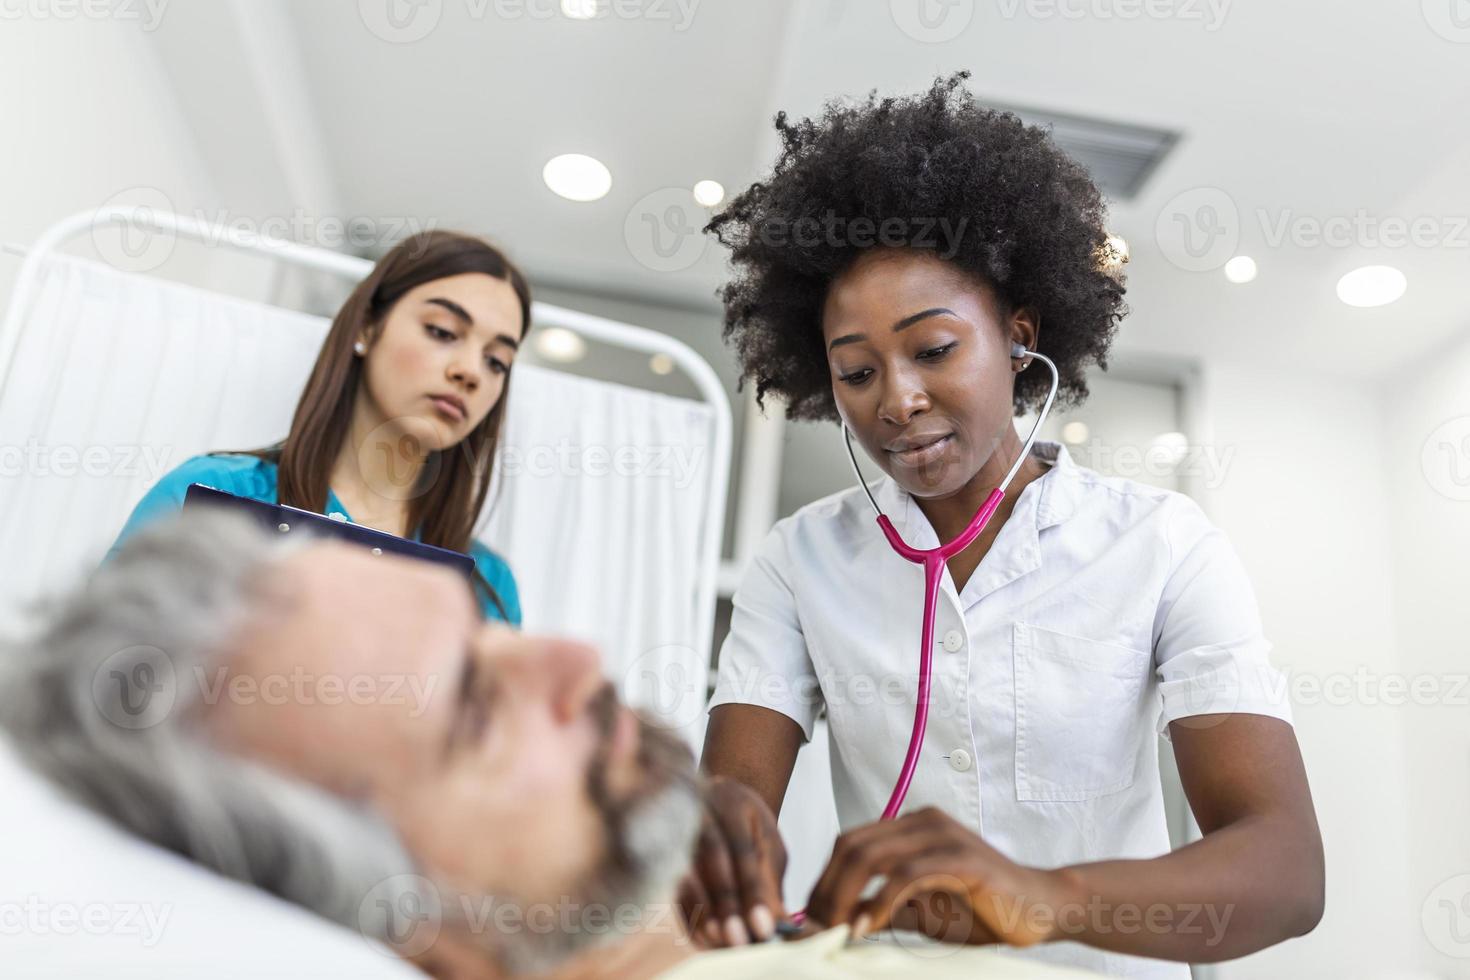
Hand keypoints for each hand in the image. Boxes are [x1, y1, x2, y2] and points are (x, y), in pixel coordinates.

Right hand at [676, 775, 788, 946]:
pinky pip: (673, 886)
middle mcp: (697, 807)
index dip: (753, 892)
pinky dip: (688, 915)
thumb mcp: (767, 845)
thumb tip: (780, 925)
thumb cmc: (747, 826)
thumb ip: (770, 881)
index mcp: (730, 799)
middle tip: (741, 942)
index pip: (742, 849)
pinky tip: (703, 939)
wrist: (715, 800)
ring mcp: (673, 825)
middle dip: (727, 905)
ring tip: (722, 943)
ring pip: (687, 872)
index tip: (765, 929)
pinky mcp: (660, 850)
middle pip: (711, 859)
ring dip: (704, 914)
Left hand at [802, 806, 1079, 946]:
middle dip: (826, 889)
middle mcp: (924, 822)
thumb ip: (886, 911)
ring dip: (844, 896)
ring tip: (834, 929)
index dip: (823, 879)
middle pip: (852, 845)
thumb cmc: (985, 911)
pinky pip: (907, 875)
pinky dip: (880, 901)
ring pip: (872, 855)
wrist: (1043, 909)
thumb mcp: (924, 912)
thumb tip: (840, 923)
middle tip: (814, 927)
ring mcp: (943, 836)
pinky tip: (866, 927)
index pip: (850, 843)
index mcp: (912, 828)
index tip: (808, 917)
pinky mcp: (962, 859)